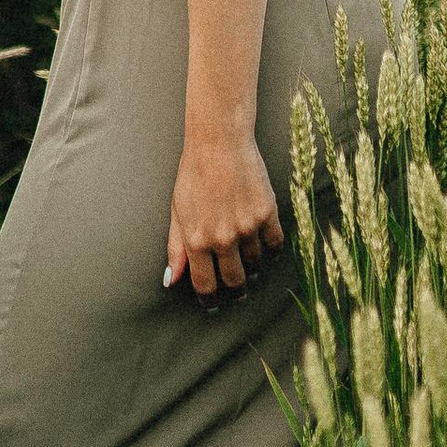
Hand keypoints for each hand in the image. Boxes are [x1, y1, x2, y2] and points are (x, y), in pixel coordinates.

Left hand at [165, 129, 283, 301]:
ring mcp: (247, 226)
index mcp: (197, 240)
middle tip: (238, 291)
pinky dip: (271, 249)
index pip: (205, 284)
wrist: (219, 142)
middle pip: (235, 280)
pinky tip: (265, 246)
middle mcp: (223, 238)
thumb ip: (176, 248)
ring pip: (255, 262)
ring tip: (249, 261)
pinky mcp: (267, 212)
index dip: (210, 299)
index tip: (213, 305)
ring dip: (252, 266)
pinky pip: (274, 243)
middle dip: (236, 290)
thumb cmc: (193, 174)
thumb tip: (172, 280)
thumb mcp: (177, 211)